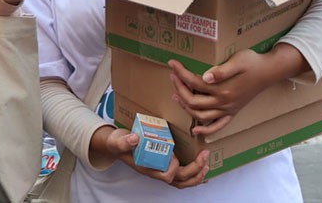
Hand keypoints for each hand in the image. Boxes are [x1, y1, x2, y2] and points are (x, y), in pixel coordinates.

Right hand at [89, 126, 207, 187]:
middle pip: (178, 180)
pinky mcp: (163, 165)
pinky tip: (201, 168)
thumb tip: (134, 139)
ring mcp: (160, 170)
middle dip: (194, 170)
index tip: (174, 154)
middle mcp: (155, 172)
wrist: (115, 145)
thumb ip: (124, 141)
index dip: (174, 167)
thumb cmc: (117, 144)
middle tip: (204, 156)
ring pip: (182, 182)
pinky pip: (180, 177)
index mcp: (147, 168)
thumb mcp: (118, 141)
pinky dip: (193, 174)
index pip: (166, 175)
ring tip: (206, 165)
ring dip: (196, 176)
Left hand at [167, 45, 304, 135]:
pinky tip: (195, 129)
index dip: (181, 73)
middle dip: (179, 88)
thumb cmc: (253, 63)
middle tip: (172, 76)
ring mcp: (228, 109)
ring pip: (202, 116)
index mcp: (223, 89)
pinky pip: (218, 126)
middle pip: (194, 101)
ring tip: (176, 95)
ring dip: (186, 107)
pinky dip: (206, 130)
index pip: (195, 82)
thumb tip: (205, 77)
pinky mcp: (232, 112)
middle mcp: (224, 103)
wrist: (269, 71)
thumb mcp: (238, 61)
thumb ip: (221, 71)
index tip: (172, 63)